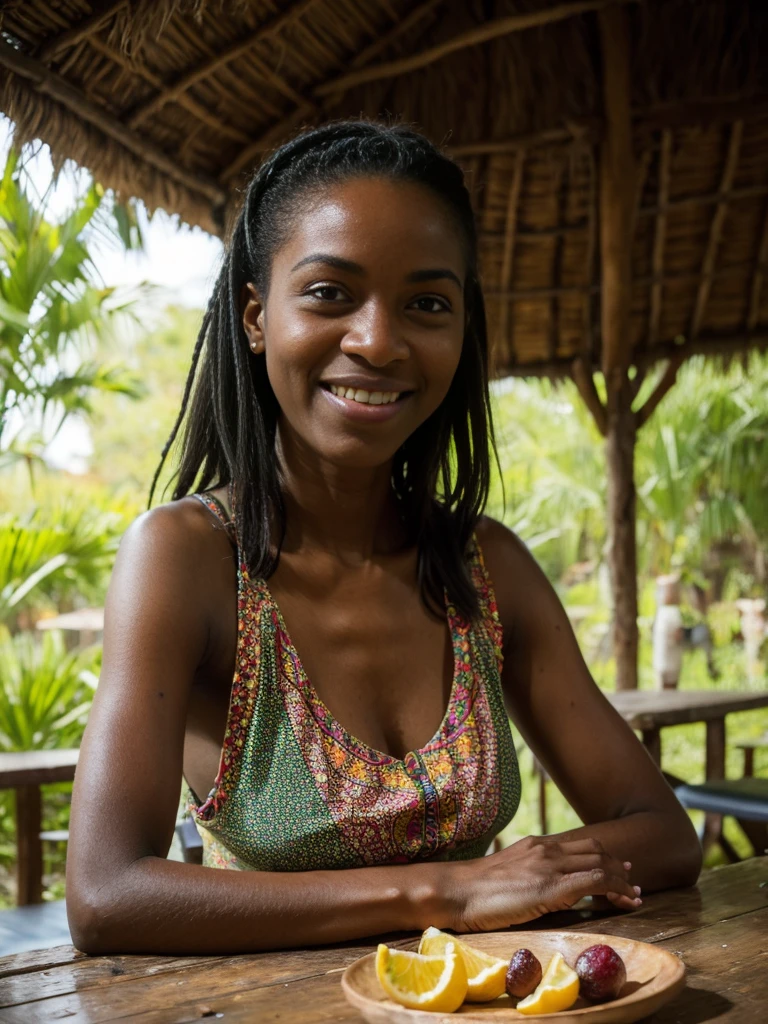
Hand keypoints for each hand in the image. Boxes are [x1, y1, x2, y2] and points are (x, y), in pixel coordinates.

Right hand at [446, 835, 642, 932]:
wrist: (458, 891)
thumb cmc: (476, 890)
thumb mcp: (508, 874)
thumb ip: (529, 873)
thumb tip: (543, 888)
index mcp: (536, 845)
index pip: (580, 845)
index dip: (604, 857)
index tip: (619, 869)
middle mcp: (546, 849)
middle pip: (596, 851)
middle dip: (619, 867)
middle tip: (632, 882)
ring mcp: (549, 865)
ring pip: (601, 864)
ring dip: (622, 879)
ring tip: (633, 893)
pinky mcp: (551, 885)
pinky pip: (594, 881)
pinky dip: (616, 888)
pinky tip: (625, 900)